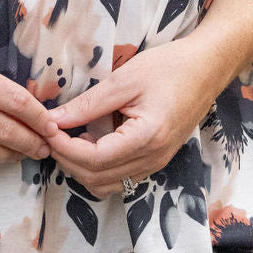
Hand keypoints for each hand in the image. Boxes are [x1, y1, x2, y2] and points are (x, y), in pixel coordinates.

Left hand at [45, 40, 221, 198]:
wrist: (206, 69)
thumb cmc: (169, 68)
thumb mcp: (124, 80)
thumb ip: (88, 104)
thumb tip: (54, 120)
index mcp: (147, 138)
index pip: (94, 160)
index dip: (64, 148)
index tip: (47, 129)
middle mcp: (153, 159)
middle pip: (97, 178)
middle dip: (67, 160)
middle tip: (51, 134)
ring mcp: (157, 164)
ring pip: (107, 185)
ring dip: (81, 168)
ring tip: (69, 138)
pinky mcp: (156, 161)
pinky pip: (120, 178)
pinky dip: (98, 168)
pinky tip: (91, 142)